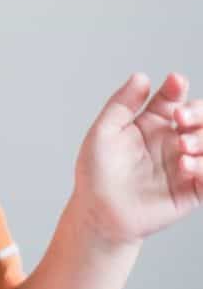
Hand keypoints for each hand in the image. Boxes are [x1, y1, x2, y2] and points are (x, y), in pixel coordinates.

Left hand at [72, 71, 201, 245]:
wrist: (99, 212)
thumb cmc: (97, 172)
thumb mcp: (104, 131)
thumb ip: (123, 103)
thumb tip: (141, 76)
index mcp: (151, 123)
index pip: (172, 98)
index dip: (177, 87)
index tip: (175, 81)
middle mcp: (171, 141)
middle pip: (198, 118)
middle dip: (197, 112)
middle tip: (181, 117)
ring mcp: (183, 165)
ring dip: (202, 139)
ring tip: (182, 146)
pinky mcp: (191, 190)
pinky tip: (188, 166)